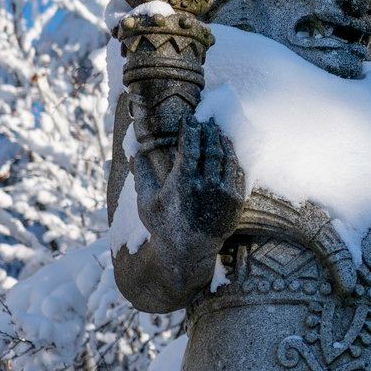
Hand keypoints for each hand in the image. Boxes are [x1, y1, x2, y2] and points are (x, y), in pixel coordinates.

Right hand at [142, 116, 245, 246]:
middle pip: (211, 148)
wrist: (187, 251)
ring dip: (223, 141)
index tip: (190, 119)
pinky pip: (237, 173)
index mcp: (183, 182)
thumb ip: (142, 173)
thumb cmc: (163, 225)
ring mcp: (223, 193)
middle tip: (207, 120)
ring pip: (227, 158)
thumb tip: (134, 151)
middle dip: (209, 131)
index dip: (191, 129)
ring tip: (218, 131)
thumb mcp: (147, 201)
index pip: (190, 146)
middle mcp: (205, 186)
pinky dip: (233, 159)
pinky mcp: (235, 201)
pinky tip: (228, 152)